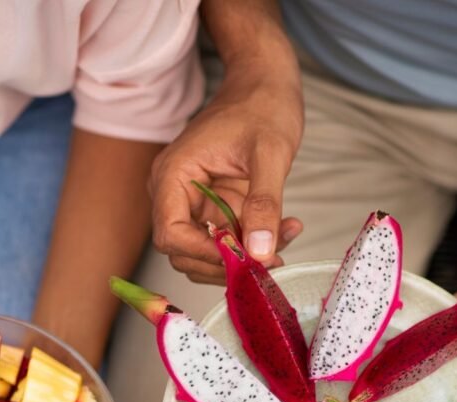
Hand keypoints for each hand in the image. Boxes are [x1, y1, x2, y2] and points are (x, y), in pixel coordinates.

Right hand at [150, 63, 304, 283]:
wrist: (265, 84)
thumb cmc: (263, 106)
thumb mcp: (270, 153)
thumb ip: (264, 204)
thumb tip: (260, 252)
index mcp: (173, 174)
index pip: (171, 235)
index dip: (204, 254)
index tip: (245, 258)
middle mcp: (175, 192)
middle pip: (185, 252)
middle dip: (228, 261)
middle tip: (273, 257)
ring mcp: (194, 202)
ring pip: (207, 252)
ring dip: (245, 256)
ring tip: (286, 236)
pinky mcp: (214, 206)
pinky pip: (228, 239)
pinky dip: (255, 243)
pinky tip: (286, 229)